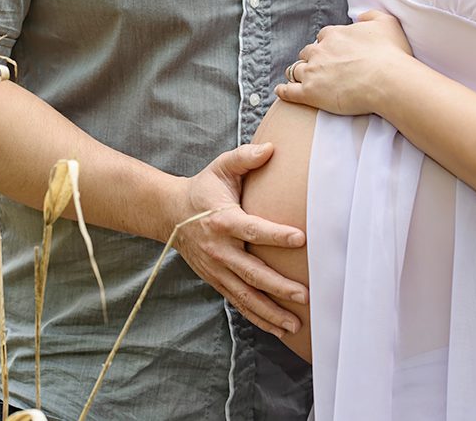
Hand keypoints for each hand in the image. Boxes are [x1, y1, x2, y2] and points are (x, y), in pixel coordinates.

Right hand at [170, 143, 307, 338]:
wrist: (170, 215)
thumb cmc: (204, 189)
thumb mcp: (221, 168)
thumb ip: (244, 157)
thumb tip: (271, 147)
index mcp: (223, 220)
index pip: (252, 229)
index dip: (276, 234)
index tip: (300, 238)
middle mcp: (219, 250)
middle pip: (252, 272)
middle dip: (278, 287)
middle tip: (304, 295)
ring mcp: (217, 269)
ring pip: (246, 296)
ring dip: (271, 312)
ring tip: (296, 324)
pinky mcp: (217, 281)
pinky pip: (239, 303)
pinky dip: (258, 318)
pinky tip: (278, 328)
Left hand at [275, 10, 412, 114]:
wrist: (388, 80)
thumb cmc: (391, 54)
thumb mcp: (387, 22)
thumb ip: (371, 15)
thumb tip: (360, 16)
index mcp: (334, 35)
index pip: (323, 37)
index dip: (327, 46)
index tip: (333, 53)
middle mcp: (319, 51)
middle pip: (307, 53)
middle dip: (312, 59)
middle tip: (320, 68)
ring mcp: (312, 72)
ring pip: (296, 70)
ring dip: (298, 73)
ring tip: (300, 80)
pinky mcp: (310, 93)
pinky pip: (289, 91)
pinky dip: (283, 91)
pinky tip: (280, 91)